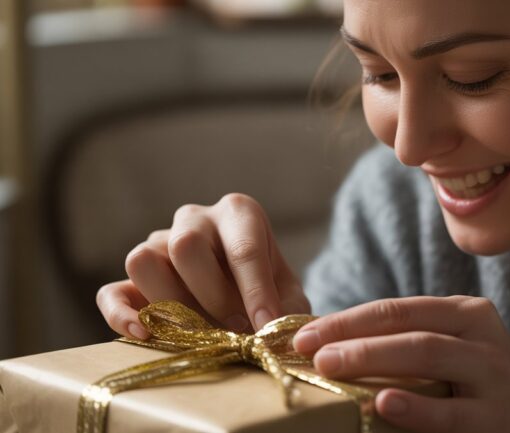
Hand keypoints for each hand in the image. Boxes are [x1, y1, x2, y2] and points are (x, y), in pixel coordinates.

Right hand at [96, 193, 309, 339]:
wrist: (247, 298)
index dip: (255, 291)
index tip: (266, 324)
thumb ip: (289, 310)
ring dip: (171, 303)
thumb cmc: (271, 291)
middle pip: (186, 244)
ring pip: (143, 260)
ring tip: (201, 331)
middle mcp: (194, 220)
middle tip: (236, 327)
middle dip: (213, 295)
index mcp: (238, 214)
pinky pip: (111, 291)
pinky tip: (145, 335)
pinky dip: (121, 315)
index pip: (243, 247)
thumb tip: (277, 331)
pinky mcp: (132, 280)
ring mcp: (158, 245)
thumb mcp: (290, 296)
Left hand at [292, 296, 509, 432]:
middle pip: (408, 327)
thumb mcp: (456, 353)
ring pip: (427, 354)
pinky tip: (384, 404)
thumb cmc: (482, 389)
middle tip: (308, 348)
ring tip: (330, 366)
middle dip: (353, 335)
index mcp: (466, 313)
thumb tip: (333, 346)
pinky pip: (451, 413)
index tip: (303, 332)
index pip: (398, 308)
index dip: (348, 318)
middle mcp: (481, 336)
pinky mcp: (498, 418)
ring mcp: (494, 375)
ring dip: (372, 358)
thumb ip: (409, 344)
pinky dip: (416, 407)